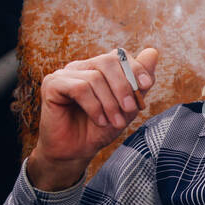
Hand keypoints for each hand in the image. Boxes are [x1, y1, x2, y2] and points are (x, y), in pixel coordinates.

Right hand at [26, 47, 157, 189]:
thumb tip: (152, 52)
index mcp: (97, 69)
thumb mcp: (126, 107)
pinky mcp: (52, 85)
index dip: (135, 68)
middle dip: (124, 86)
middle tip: (130, 109)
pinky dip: (94, 106)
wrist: (75, 152)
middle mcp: (80, 67)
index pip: (118, 56)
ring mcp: (64, 74)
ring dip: (110, 103)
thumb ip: (138, 82)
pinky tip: (99, 120)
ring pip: (95, 78)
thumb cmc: (99, 129)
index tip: (146, 85)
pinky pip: (79, 88)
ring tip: (115, 122)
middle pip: (108, 61)